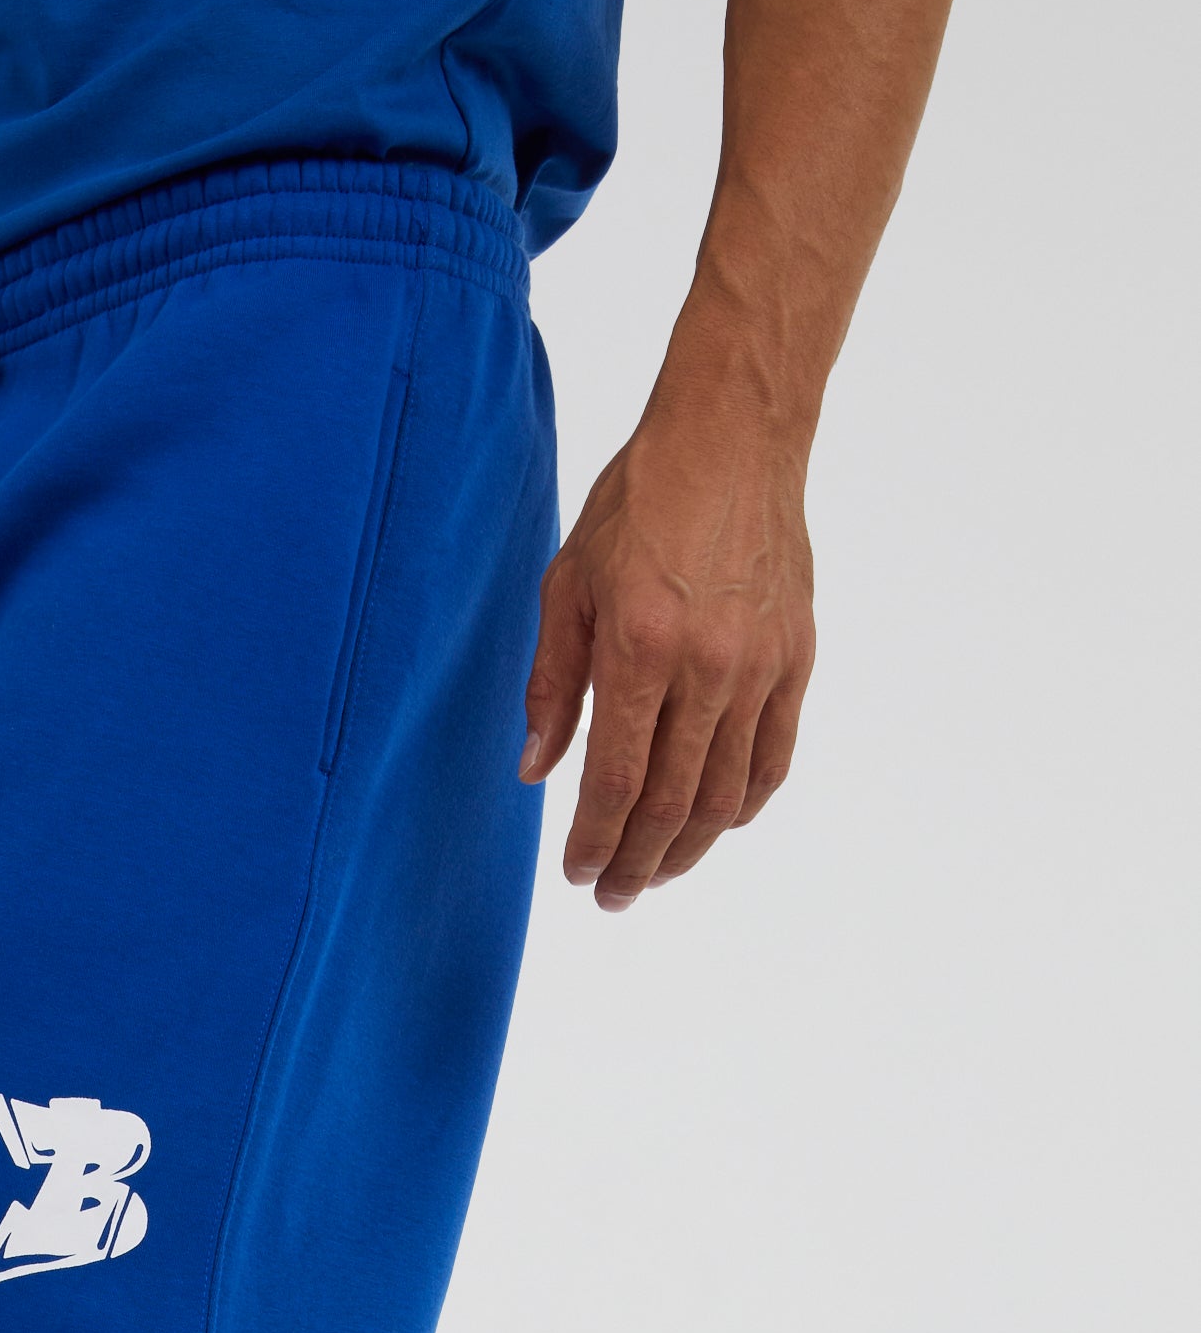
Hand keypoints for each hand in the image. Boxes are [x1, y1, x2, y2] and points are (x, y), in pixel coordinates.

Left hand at [520, 393, 815, 908]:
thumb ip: (552, 685)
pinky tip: (714, 826)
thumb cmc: (639, 503)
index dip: (595, 840)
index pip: (615, 778)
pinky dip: (743, 805)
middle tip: (611, 896)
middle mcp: (707, 664)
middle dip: (636, 863)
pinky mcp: (796, 657)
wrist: (734, 436)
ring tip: (656, 872)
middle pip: (672, 802)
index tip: (578, 875)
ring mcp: (760, 665)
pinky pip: (773, 757)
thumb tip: (535, 774)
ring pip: (726, 793)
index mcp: (639, 646)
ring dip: (688, 848)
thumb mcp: (568, 585)